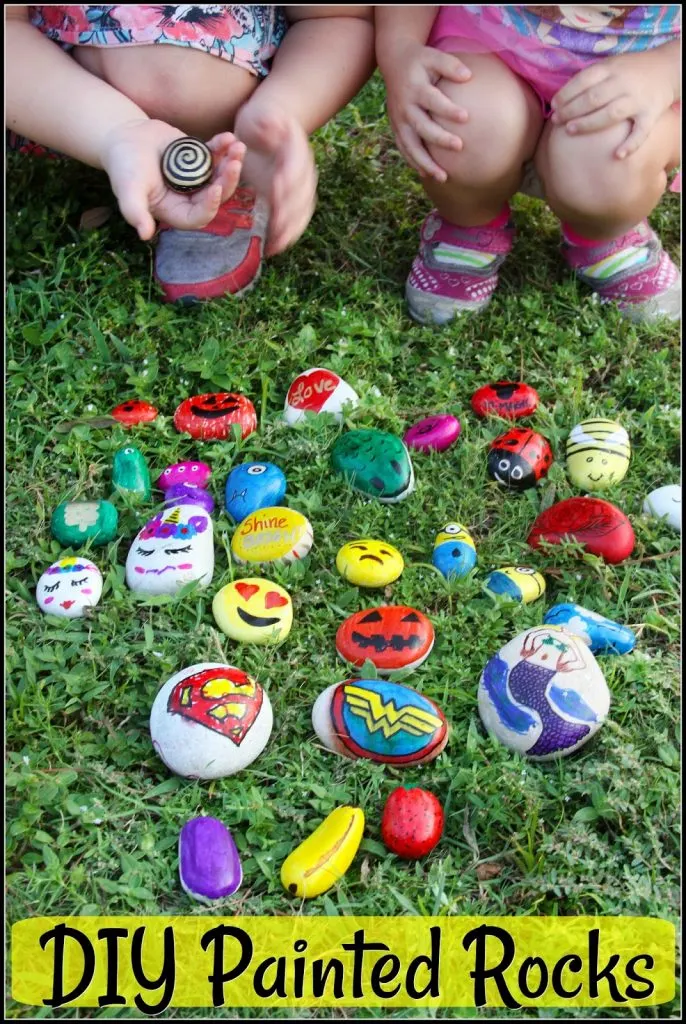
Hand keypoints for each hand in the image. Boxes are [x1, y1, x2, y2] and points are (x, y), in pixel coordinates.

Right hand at [101, 120, 244, 238]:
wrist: (124, 139)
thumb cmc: (123, 168)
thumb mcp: (127, 190)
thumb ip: (135, 212)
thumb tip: (144, 235)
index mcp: (177, 212)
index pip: (199, 216)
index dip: (210, 206)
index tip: (215, 189)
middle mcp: (190, 198)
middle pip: (216, 195)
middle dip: (227, 181)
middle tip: (234, 163)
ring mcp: (197, 179)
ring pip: (220, 175)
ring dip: (231, 163)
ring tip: (237, 147)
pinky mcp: (199, 159)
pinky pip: (216, 156)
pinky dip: (223, 147)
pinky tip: (229, 137)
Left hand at [235, 103, 317, 256]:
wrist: (271, 130)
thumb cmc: (260, 123)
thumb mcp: (260, 116)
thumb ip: (266, 121)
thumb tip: (273, 123)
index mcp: (297, 149)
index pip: (296, 165)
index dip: (289, 177)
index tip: (276, 187)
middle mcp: (304, 171)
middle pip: (302, 193)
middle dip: (289, 209)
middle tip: (276, 222)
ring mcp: (302, 188)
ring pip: (302, 211)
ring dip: (291, 228)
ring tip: (277, 242)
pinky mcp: (294, 202)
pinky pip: (295, 221)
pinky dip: (287, 235)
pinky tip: (274, 248)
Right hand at [381, 41, 471, 180]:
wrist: (393, 62)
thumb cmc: (420, 60)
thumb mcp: (433, 56)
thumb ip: (450, 65)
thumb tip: (469, 76)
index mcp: (414, 88)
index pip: (432, 101)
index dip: (448, 110)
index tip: (466, 117)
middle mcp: (405, 107)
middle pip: (422, 127)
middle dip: (439, 139)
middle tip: (459, 146)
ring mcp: (399, 120)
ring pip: (411, 146)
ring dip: (425, 163)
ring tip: (443, 177)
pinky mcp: (397, 128)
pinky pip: (405, 149)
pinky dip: (415, 163)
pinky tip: (428, 175)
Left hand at [550, 50, 677, 158]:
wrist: (668, 68)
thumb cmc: (631, 70)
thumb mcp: (612, 65)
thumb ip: (592, 77)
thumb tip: (562, 96)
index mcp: (612, 69)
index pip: (585, 80)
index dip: (567, 93)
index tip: (554, 105)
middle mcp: (624, 83)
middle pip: (594, 98)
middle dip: (572, 110)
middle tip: (556, 120)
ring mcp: (638, 99)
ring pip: (611, 114)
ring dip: (589, 123)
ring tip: (570, 130)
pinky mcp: (651, 114)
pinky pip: (641, 132)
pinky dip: (631, 144)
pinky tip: (618, 155)